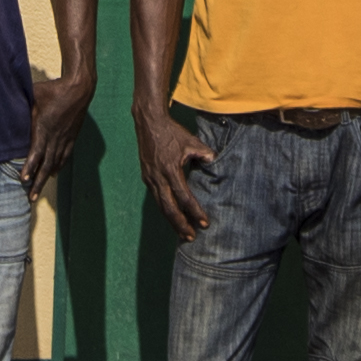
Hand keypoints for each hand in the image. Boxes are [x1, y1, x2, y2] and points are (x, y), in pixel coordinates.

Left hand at [19, 69, 87, 188]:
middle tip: (31, 197)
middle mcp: (55, 138)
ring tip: (40, 190)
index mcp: (44, 128)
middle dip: (38, 182)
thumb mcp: (33, 95)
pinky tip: (55, 173)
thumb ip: (21, 104)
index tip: (23, 179)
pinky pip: (65, 156)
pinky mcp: (72, 137)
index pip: (36, 152)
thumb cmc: (53, 90)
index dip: (29, 167)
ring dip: (47, 178)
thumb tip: (3, 103)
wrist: (79, 89)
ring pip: (56, 163)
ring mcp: (65, 139)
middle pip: (46, 165)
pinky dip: (59, 166)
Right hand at [138, 112, 212, 234]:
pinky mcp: (147, 177)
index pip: (184, 197)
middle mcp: (158, 177)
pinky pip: (157, 198)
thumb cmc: (172, 132)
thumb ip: (205, 154)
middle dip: (181, 224)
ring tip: (183, 233)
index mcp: (170, 169)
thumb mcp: (192, 141)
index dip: (194, 211)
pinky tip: (173, 216)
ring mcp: (150, 178)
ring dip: (172, 221)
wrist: (149, 123)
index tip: (204, 223)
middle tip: (191, 237)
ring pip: (161, 206)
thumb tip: (213, 162)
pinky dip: (165, 210)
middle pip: (169, 208)